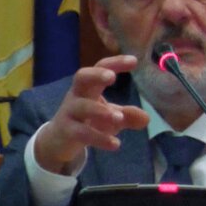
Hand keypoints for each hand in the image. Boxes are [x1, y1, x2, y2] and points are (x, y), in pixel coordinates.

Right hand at [35, 55, 149, 173]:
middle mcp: (77, 95)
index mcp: (89, 86)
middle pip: (81, 77)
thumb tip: (146, 118)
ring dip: (101, 111)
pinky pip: (82, 132)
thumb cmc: (87, 121)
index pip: (100, 67)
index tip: (134, 60)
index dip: (115, 62)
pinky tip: (115, 144)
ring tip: (119, 118)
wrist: (58, 140)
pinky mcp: (66, 131)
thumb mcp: (108, 117)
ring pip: (82, 107)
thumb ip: (127, 116)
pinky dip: (99, 138)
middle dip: (96, 75)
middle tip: (112, 77)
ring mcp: (70, 112)